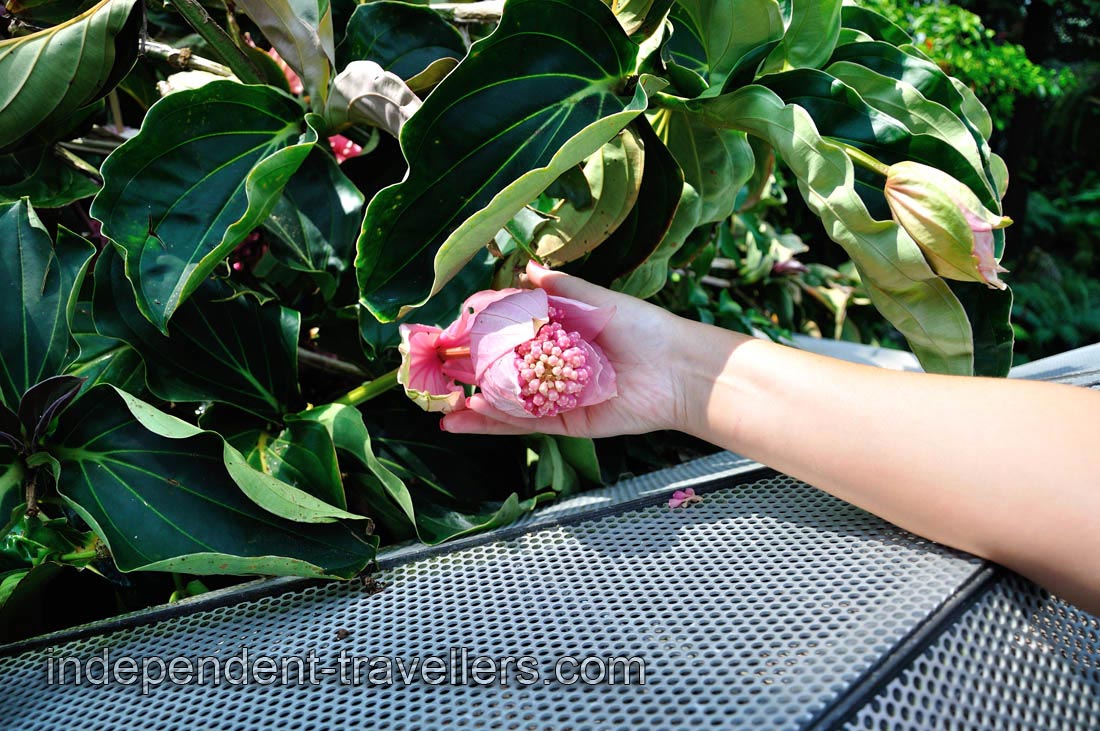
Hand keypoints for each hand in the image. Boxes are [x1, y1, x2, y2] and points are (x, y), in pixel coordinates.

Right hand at [440, 261, 696, 437]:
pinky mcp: (563, 422)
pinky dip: (492, 423)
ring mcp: (555, 396)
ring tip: (438, 404)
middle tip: (428, 372)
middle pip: (499, 371)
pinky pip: (522, 424)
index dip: (475, 333)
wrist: (677, 373)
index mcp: (557, 333)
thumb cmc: (644, 330)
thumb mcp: (599, 301)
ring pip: (504, 402)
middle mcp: (551, 366)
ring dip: (470, 404)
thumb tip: (526, 267)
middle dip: (464, 373)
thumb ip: (561, 289)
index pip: (506, 333)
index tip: (446, 332)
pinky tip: (465, 417)